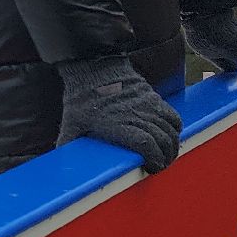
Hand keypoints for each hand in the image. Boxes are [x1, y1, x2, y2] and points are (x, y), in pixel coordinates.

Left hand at [56, 57, 181, 172]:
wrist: (94, 68)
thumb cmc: (81, 99)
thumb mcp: (71, 123)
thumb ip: (69, 144)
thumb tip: (61, 162)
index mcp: (118, 125)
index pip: (146, 144)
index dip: (154, 158)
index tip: (153, 168)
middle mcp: (137, 116)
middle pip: (163, 140)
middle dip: (166, 157)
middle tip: (160, 165)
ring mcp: (147, 106)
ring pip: (170, 130)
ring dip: (172, 145)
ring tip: (166, 155)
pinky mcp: (154, 98)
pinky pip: (173, 116)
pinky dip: (175, 129)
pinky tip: (170, 136)